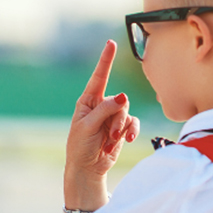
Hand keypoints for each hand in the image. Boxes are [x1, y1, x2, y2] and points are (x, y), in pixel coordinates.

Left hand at [65, 41, 139, 205]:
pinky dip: (130, 132)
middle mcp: (101, 106)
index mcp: (87, 101)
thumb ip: (105, 110)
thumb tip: (124, 96)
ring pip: (126, 113)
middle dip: (116, 119)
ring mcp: (112, 117)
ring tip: (111, 142)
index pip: (99, 77)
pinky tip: (127, 141)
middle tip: (110, 135)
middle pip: (119, 101)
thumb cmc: (80, 147)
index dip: (106, 60)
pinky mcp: (122, 128)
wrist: (87, 168)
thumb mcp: (88, 126)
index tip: (111, 43)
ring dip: (120, 129)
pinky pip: (132, 123)